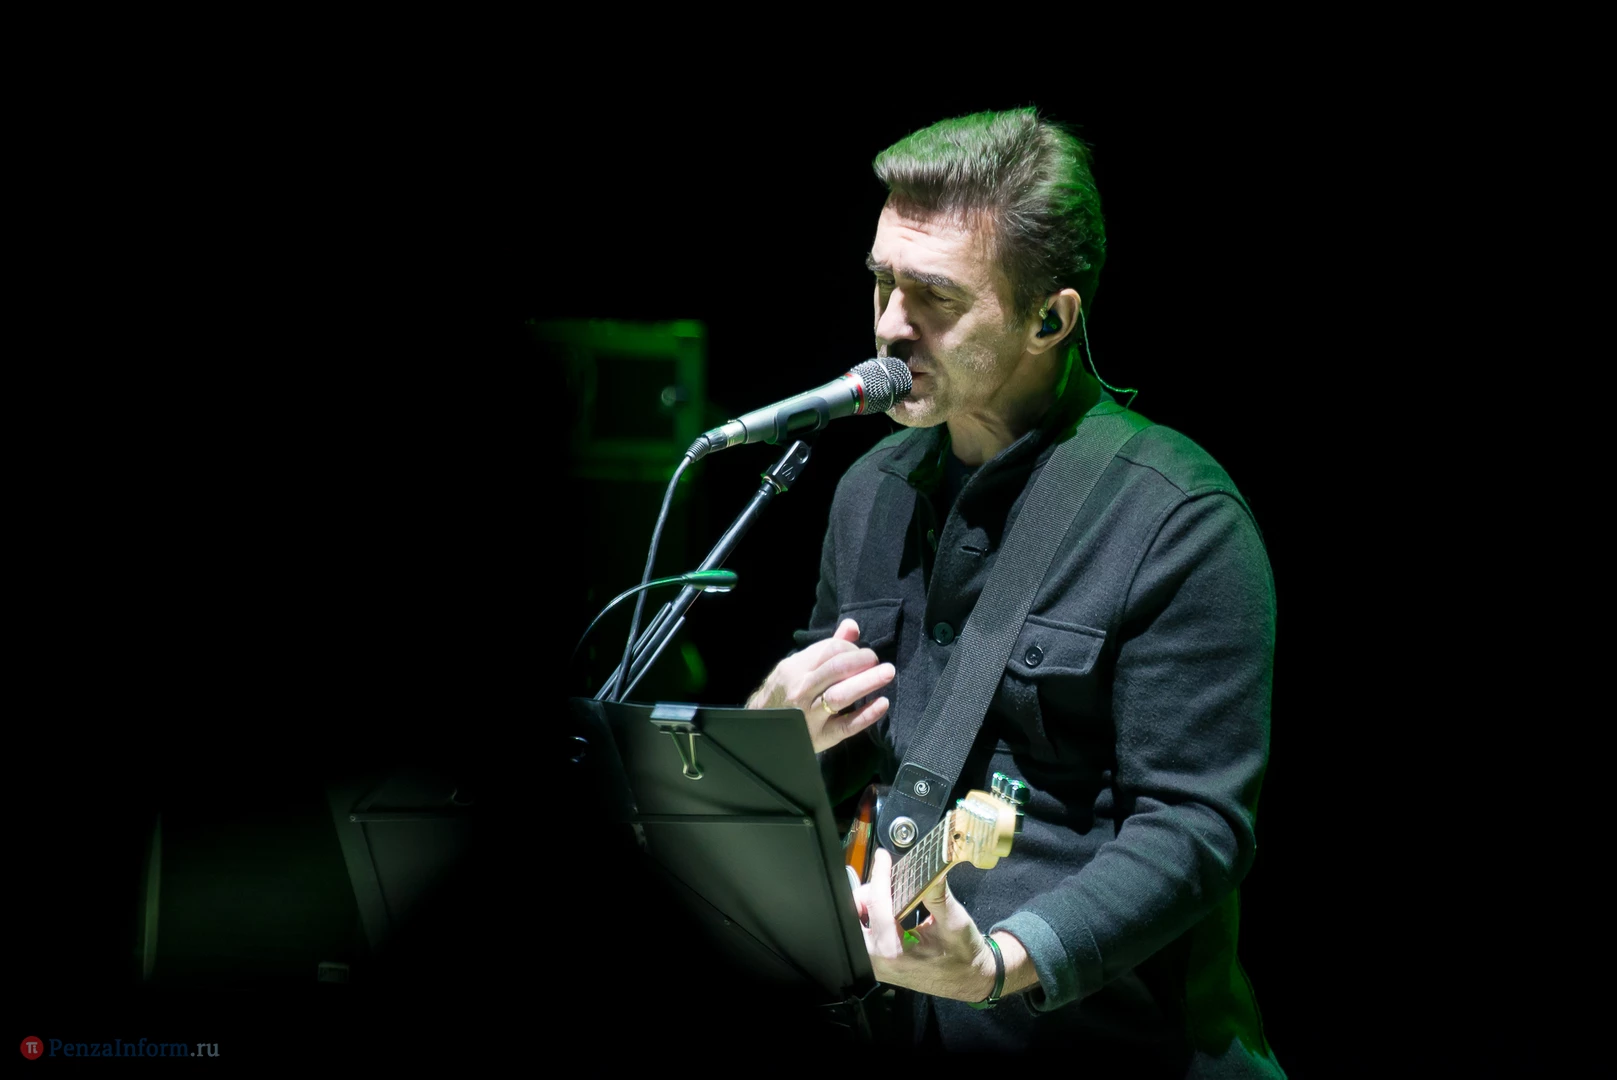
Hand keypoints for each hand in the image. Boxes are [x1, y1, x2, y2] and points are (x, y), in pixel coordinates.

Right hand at [747, 618, 894, 752]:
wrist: (763, 730)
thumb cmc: (785, 693)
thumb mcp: (799, 667)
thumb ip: (827, 647)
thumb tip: (852, 625)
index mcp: (795, 669)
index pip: (829, 650)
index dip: (852, 648)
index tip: (862, 655)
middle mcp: (800, 690)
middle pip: (836, 669)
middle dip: (862, 661)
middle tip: (880, 662)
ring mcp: (810, 715)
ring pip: (840, 696)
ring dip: (867, 682)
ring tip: (887, 673)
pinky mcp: (821, 737)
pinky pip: (846, 726)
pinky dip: (866, 715)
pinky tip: (882, 704)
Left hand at [852, 847, 997, 1001]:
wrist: (969, 978)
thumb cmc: (963, 954)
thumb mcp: (955, 921)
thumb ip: (938, 894)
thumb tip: (929, 868)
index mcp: (895, 950)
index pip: (877, 905)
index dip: (880, 876)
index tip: (883, 858)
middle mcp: (880, 960)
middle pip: (855, 918)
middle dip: (866, 895)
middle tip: (885, 881)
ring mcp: (878, 966)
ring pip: (856, 928)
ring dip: (867, 907)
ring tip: (887, 894)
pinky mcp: (880, 966)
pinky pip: (864, 938)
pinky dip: (871, 919)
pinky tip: (886, 909)